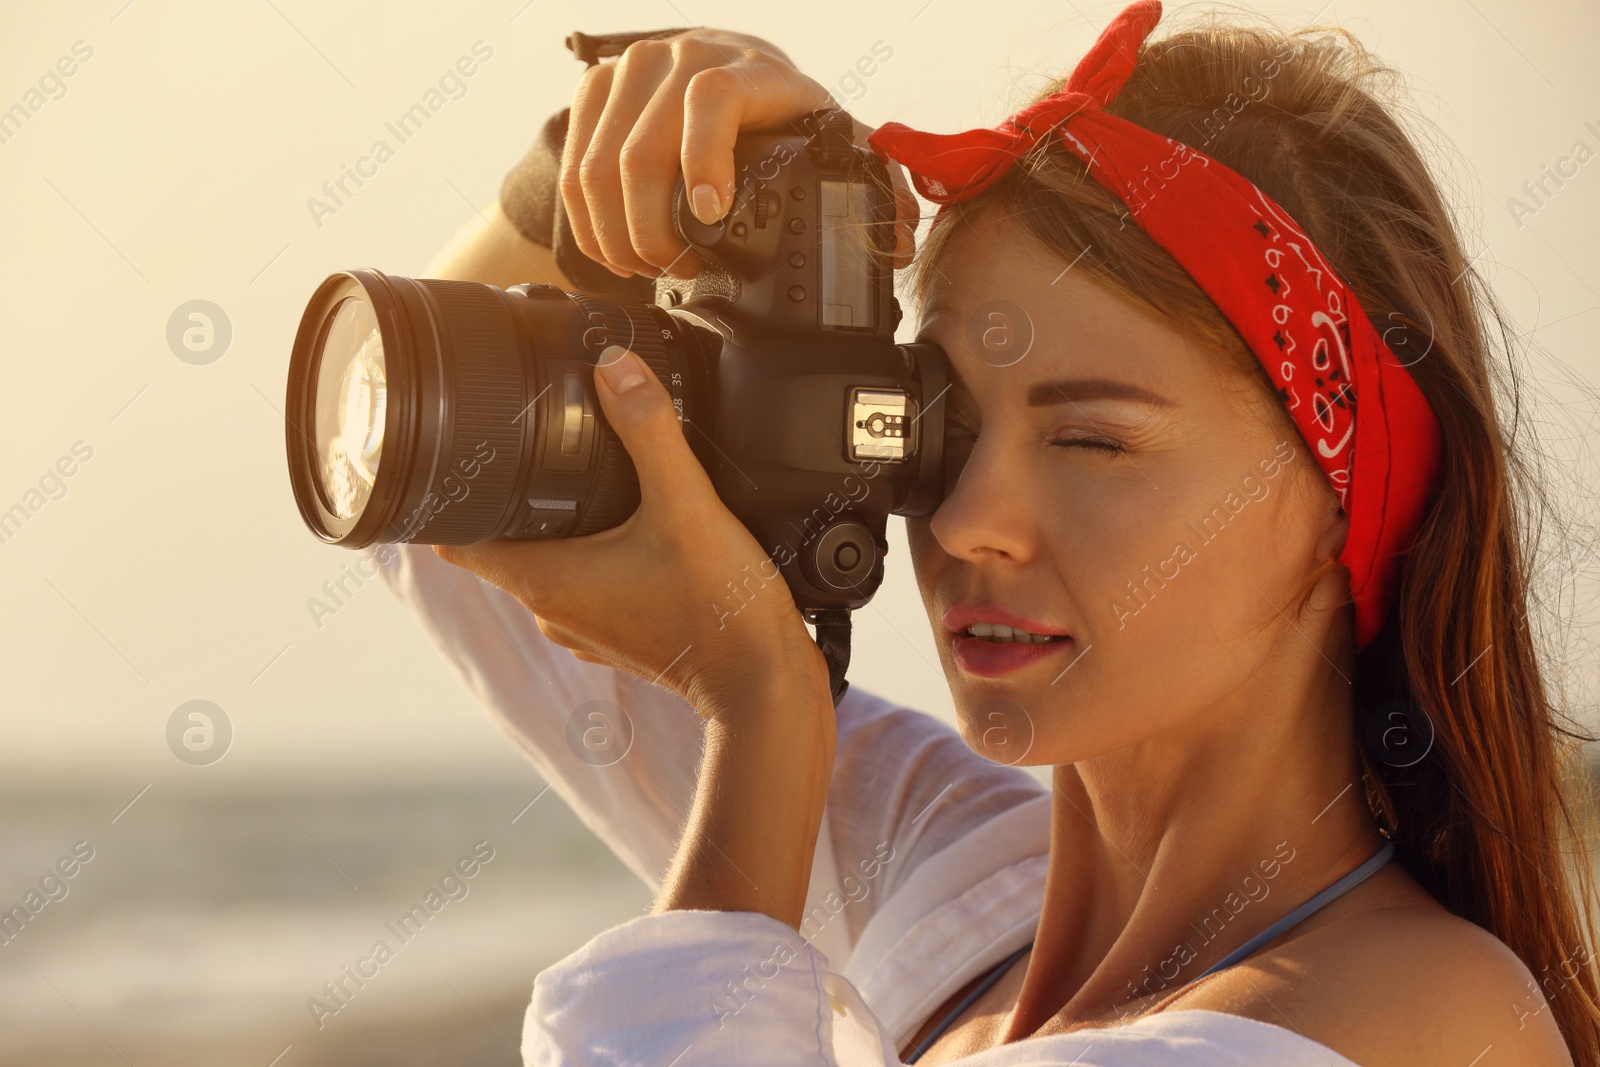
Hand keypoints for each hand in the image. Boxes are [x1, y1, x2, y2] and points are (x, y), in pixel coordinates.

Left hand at [433, 345, 833, 726]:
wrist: (765, 686)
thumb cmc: (721, 611)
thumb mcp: (686, 505)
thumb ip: (649, 430)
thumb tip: (615, 367)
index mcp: (545, 581)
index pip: (454, 541)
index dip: (450, 498)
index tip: (461, 458)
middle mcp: (553, 612)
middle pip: (503, 545)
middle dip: (514, 499)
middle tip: (536, 445)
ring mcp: (585, 630)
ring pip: (547, 565)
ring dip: (559, 529)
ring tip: (589, 480)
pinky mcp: (621, 637)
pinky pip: (588, 586)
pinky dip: (596, 556)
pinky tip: (634, 529)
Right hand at [559, 28, 918, 279]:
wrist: (724, 70)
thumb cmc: (779, 115)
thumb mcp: (827, 137)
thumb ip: (868, 178)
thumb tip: (901, 234)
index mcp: (753, 70)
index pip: (713, 98)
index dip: (704, 157)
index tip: (707, 215)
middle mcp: (687, 56)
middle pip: (643, 147)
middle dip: (653, 229)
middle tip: (675, 270)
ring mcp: (634, 69)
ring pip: (599, 163)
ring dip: (618, 233)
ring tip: (647, 268)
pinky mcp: (596, 90)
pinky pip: (576, 164)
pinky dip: (589, 221)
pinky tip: (614, 251)